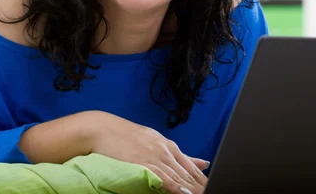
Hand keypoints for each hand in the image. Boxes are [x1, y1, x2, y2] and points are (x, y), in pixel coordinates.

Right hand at [89, 112, 208, 193]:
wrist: (102, 128)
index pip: (191, 165)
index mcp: (168, 145)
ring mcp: (154, 156)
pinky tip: (184, 192)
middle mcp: (164, 150)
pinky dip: (175, 186)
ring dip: (192, 187)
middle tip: (213, 190)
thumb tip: (202, 161)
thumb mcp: (154, 141)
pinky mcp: (143, 163)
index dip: (202, 178)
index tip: (213, 185)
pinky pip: (162, 177)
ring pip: (178, 176)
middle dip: (201, 184)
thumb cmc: (125, 136)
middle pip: (188, 172)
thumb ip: (177, 154)